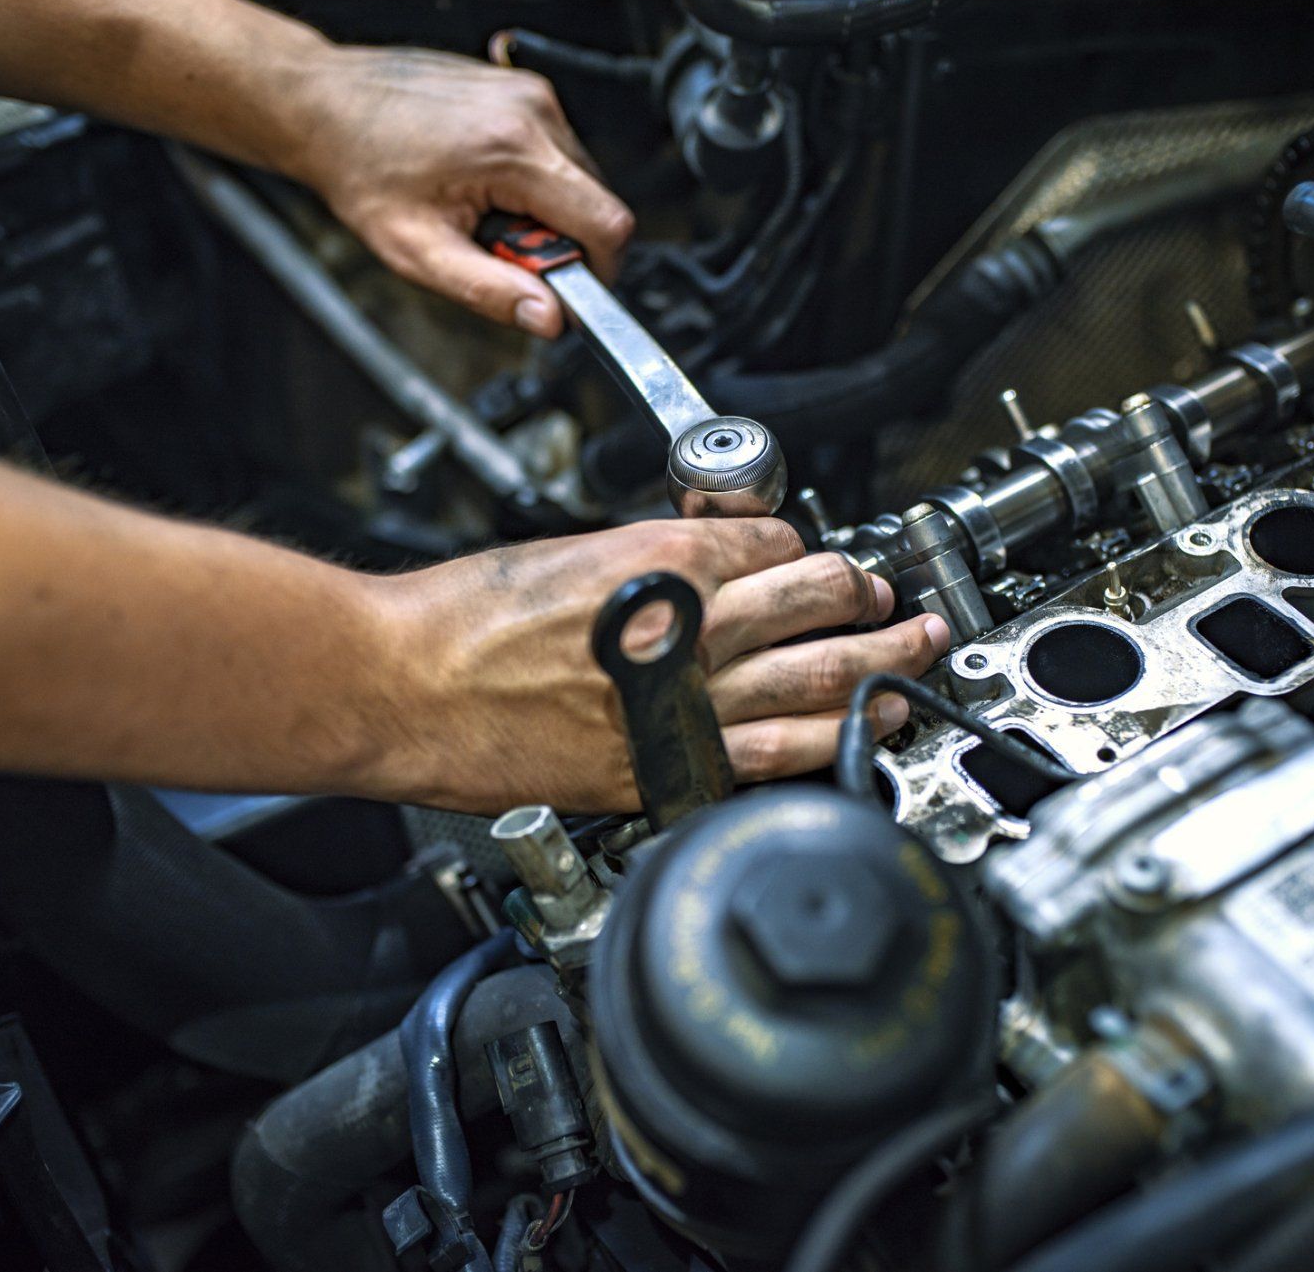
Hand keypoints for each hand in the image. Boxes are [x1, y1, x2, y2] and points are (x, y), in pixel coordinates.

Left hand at [279, 45, 632, 336]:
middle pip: (597, 202)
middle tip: (498, 246)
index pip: (607, 224)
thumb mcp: (418, 251)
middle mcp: (533, 111)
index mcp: (514, 150)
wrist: (327, 107)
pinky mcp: (523, 90)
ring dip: (545, 210)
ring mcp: (530, 94)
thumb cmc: (361, 170)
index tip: (561, 286)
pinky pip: (557, 152)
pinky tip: (483, 182)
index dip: (597, 270)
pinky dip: (532, 180)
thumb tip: (550, 319)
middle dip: (560, 240)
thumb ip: (490, 291)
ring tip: (484, 209)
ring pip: (579, 178)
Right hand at [370, 519, 950, 813]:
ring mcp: (685, 705)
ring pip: (821, 682)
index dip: (805, 548)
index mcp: (668, 558)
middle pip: (822, 603)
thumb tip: (704, 565)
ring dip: (881, 669)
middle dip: (872, 600)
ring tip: (912, 662)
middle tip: (897, 603)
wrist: (401, 684)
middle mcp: (692, 628)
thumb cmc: (462, 618)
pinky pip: (770, 758)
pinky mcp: (661, 769)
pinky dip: (826, 744)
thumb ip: (650, 559)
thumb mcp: (570, 552)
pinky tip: (859, 736)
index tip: (817, 562)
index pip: (778, 544)